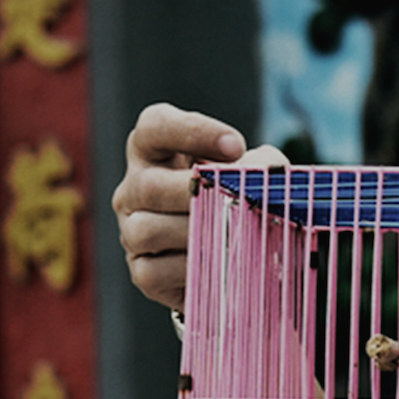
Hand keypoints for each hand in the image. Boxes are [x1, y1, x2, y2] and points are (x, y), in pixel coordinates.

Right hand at [113, 103, 251, 309]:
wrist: (232, 253)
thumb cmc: (237, 199)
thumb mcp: (250, 172)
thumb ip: (261, 165)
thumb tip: (267, 173)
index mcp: (154, 150)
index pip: (155, 126)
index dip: (193, 131)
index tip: (237, 145)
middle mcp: (134, 187)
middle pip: (149, 185)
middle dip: (195, 194)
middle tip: (235, 200)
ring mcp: (131, 230)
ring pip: (148, 231)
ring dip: (195, 234)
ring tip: (232, 235)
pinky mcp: (142, 271)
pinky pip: (156, 272)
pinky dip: (190, 270)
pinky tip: (219, 265)